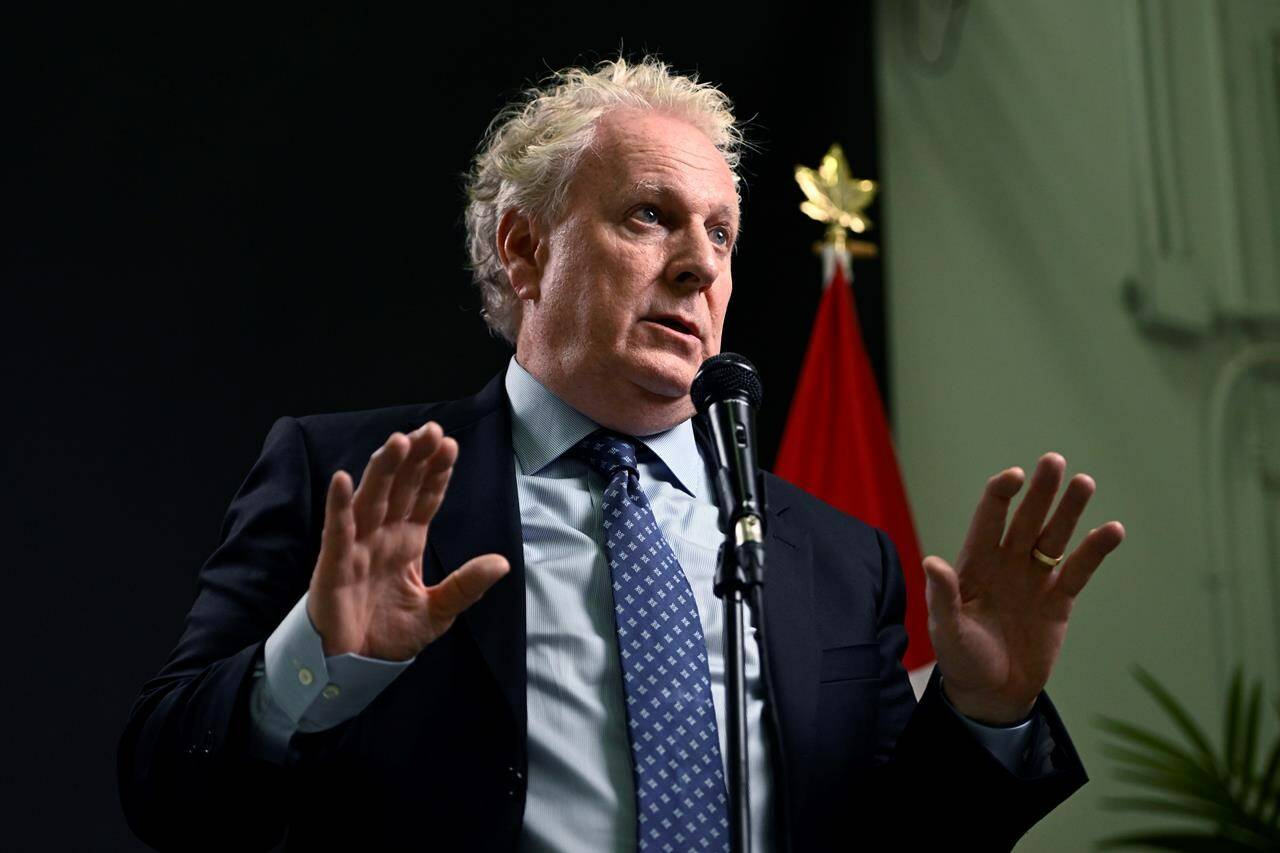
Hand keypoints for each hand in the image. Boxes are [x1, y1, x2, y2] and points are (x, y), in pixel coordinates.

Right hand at [306, 422, 508, 659]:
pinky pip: (337, 531)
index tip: (449, 445)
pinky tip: (342, 479)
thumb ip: (466, 585)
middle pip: (400, 487)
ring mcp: (357, 547)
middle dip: (414, 458)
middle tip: (430, 430)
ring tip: (399, 441)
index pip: (425, 497)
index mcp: (407, 541)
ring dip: (383, 470)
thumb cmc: (388, 636)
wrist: (353, 668)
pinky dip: (338, 505)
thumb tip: (502, 562)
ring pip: (372, 498)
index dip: (435, 471)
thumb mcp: (439, 611)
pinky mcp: (334, 565)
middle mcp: (383, 536)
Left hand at [922, 452, 1124, 723]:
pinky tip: (1112, 529)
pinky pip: (1079, 570)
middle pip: (1026, 519)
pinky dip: (1095, 550)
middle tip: (1054, 461)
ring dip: (1069, 510)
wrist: (992, 693)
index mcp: (975, 563)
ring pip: (1054, 537)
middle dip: (1040, 491)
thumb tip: (932, 561)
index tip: (1015, 478)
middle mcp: (1006, 563)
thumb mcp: (947, 630)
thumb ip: (942, 596)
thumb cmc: (961, 659)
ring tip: (1085, 482)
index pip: (989, 518)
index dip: (1001, 495)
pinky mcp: (1058, 599)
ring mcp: (1034, 579)